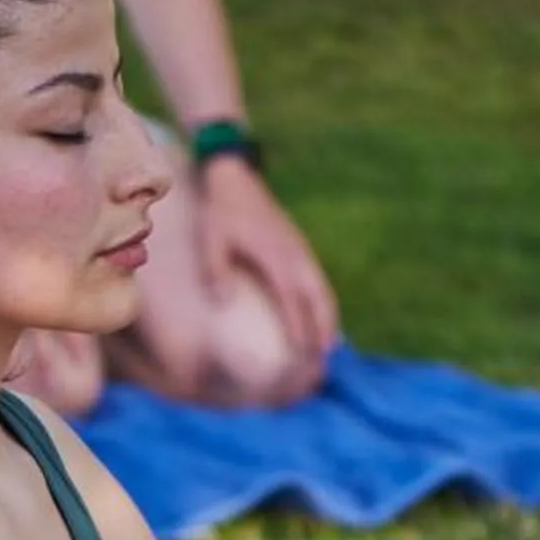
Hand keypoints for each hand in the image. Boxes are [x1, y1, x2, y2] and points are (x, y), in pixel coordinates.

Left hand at [193, 153, 339, 378]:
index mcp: (275, 255)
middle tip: (323, 360)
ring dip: (328, 319)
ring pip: (321, 290)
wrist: (234, 179)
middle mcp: (293, 255)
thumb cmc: (219, 212)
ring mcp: (299, 250)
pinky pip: (316, 281)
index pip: (291, 298)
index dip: (299, 325)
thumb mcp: (210, 239)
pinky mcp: (298, 247)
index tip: (303, 350)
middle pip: (317, 298)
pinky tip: (321, 319)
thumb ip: (215, 269)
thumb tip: (224, 302)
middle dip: (323, 329)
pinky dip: (323, 302)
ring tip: (329, 348)